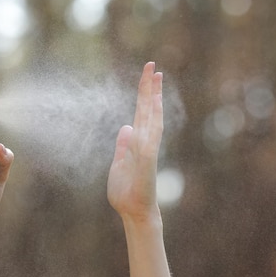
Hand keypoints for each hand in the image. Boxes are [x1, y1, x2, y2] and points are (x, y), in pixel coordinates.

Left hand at [108, 62, 162, 221]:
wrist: (133, 211)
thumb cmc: (127, 191)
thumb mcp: (120, 163)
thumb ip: (123, 145)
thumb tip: (126, 127)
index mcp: (137, 141)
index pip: (142, 112)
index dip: (144, 93)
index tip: (148, 74)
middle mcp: (145, 141)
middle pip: (149, 109)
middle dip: (149, 88)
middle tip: (152, 65)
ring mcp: (148, 149)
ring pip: (152, 117)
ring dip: (154, 97)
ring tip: (156, 77)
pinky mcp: (148, 159)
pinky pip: (151, 135)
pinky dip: (152, 119)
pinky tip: (153, 104)